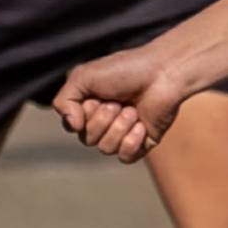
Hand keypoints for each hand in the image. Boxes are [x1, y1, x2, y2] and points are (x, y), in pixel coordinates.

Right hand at [52, 44, 184, 162]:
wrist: (163, 73)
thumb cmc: (126, 70)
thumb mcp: (83, 76)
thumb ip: (64, 100)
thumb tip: (72, 127)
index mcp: (90, 107)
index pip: (74, 126)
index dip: (84, 114)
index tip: (97, 97)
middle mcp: (105, 122)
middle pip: (87, 140)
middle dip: (103, 119)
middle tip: (119, 101)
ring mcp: (124, 133)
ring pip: (106, 148)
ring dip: (119, 126)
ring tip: (133, 110)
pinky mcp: (142, 143)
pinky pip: (125, 157)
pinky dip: (132, 141)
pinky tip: (141, 125)